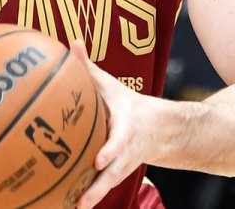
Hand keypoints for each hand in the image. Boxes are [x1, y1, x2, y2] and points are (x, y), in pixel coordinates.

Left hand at [72, 40, 160, 208]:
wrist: (164, 130)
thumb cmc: (129, 105)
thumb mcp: (112, 86)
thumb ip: (89, 68)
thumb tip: (72, 42)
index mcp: (126, 128)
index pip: (120, 141)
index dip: (111, 151)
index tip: (99, 160)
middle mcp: (127, 151)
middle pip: (114, 171)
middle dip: (100, 185)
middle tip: (83, 199)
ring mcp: (124, 165)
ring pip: (109, 184)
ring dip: (94, 196)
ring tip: (76, 207)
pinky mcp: (118, 174)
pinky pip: (103, 187)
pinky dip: (90, 197)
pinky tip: (71, 205)